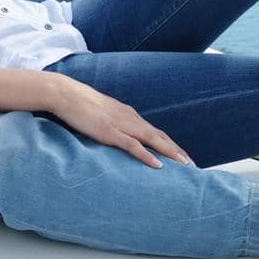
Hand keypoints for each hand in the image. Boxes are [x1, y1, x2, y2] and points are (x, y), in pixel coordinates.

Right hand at [48, 77, 194, 168]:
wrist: (65, 93)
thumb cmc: (80, 104)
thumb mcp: (102, 113)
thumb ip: (113, 122)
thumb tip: (118, 134)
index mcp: (129, 114)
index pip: (155, 131)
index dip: (170, 144)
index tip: (182, 156)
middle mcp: (130, 118)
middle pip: (160, 136)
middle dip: (177, 150)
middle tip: (193, 165)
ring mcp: (121, 124)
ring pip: (152, 140)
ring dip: (170, 152)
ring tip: (185, 165)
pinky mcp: (109, 131)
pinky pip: (132, 145)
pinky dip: (147, 155)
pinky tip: (158, 164)